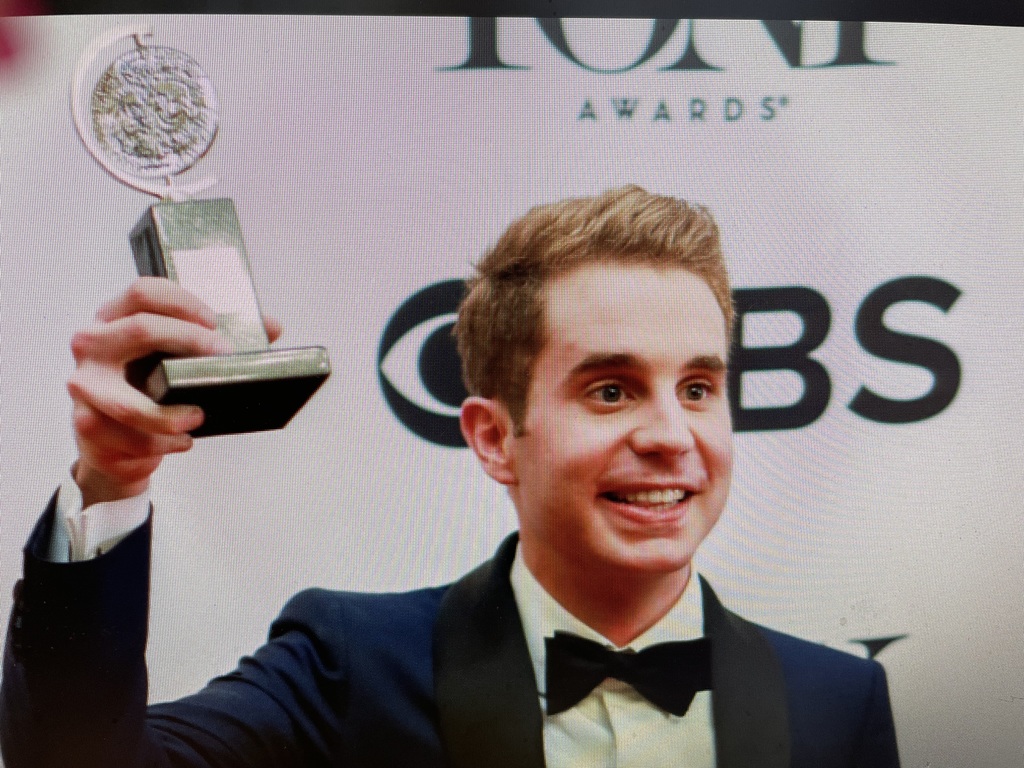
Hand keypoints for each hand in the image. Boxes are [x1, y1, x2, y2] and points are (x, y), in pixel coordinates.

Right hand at [67, 277, 281, 507]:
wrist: (113, 441)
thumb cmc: (150, 387)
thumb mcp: (177, 358)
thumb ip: (217, 338)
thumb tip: (273, 326)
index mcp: (115, 316)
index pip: (144, 292)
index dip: (183, 302)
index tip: (216, 322)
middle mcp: (93, 344)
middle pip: (140, 329)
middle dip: (189, 341)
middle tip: (224, 358)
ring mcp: (84, 385)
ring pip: (130, 402)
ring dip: (169, 415)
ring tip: (199, 416)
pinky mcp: (87, 424)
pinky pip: (131, 438)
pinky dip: (163, 443)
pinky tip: (183, 441)